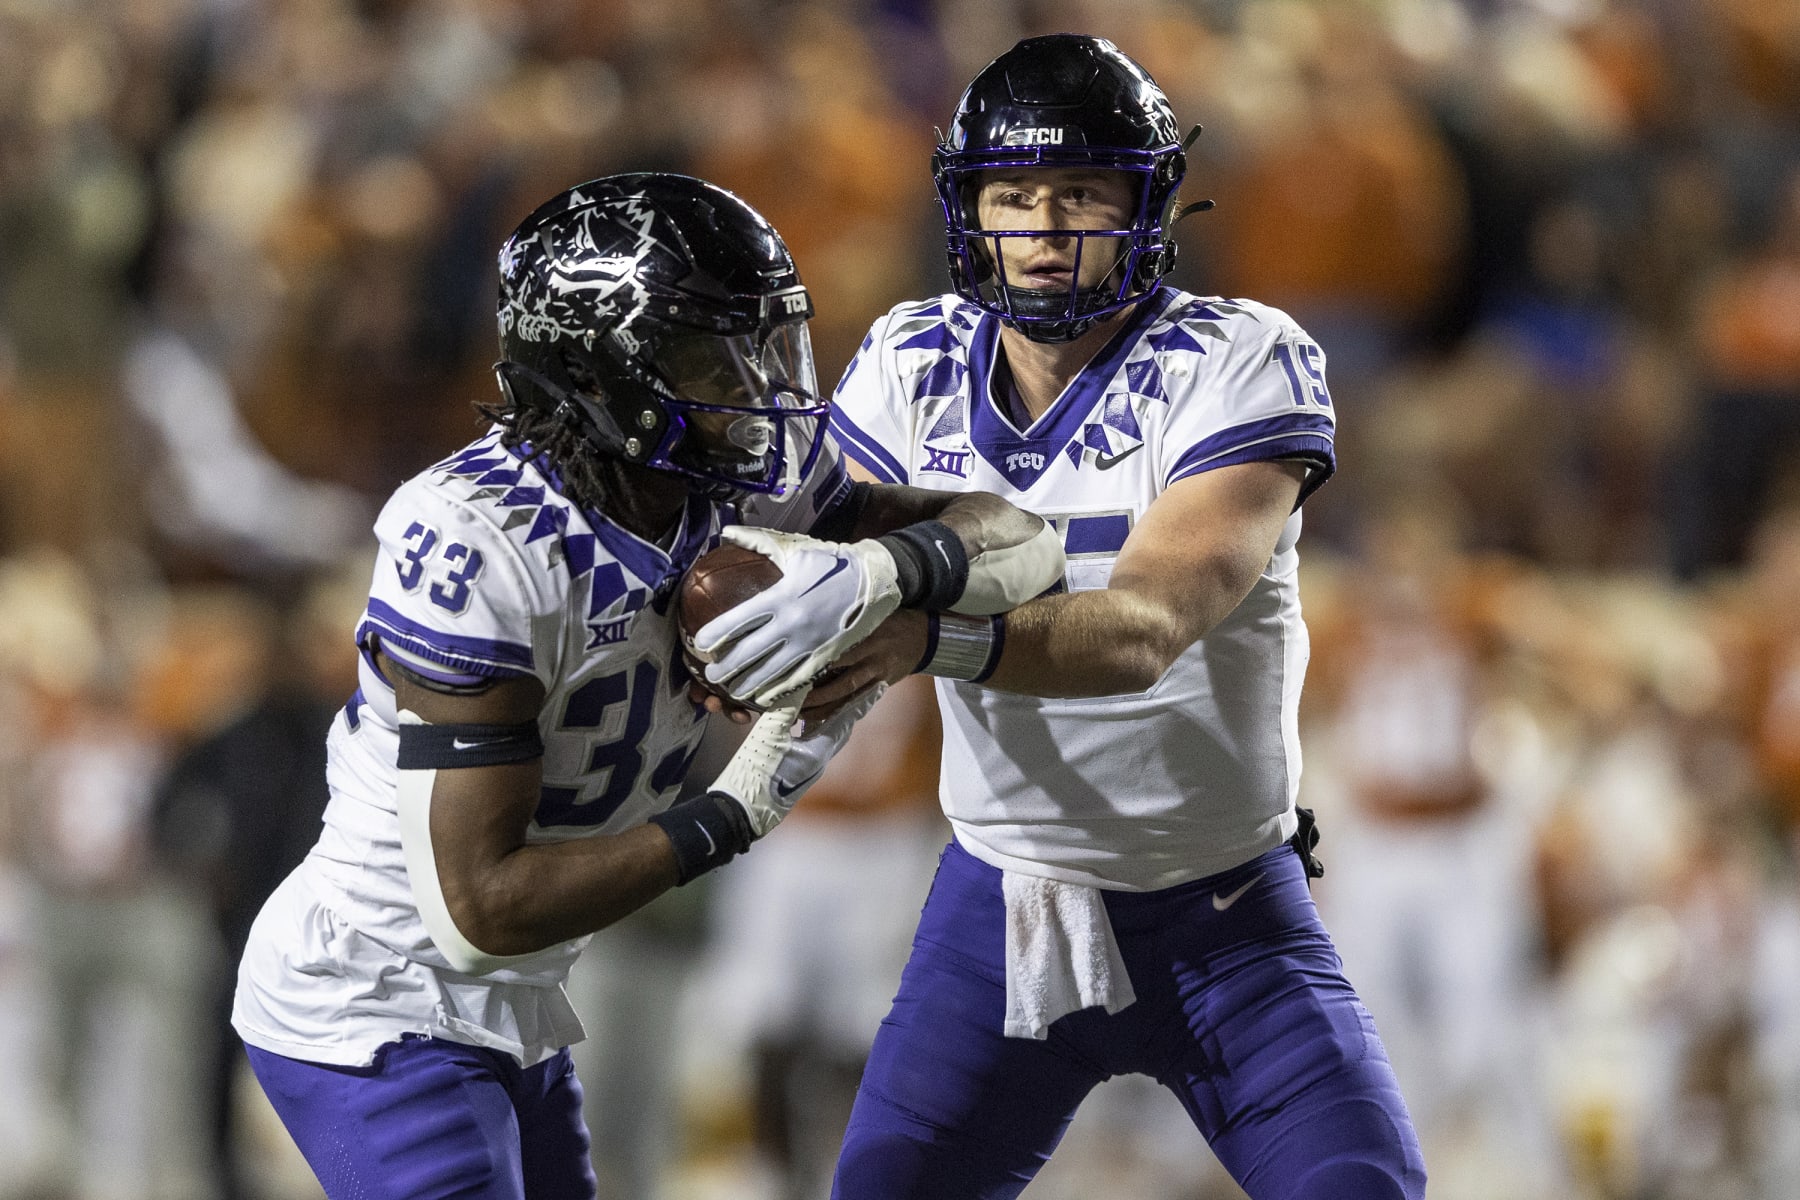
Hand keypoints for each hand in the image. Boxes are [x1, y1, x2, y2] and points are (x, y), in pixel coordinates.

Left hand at [693, 526, 901, 708]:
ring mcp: (809, 642)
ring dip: (748, 684)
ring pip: (771, 671)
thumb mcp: (793, 548)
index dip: (715, 634)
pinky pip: (798, 679)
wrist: (874, 578)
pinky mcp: (825, 655)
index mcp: (780, 595)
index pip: (738, 620)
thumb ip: (757, 541)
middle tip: (712, 676)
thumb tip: (726, 532)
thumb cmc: (830, 562)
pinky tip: (764, 697)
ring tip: (732, 690)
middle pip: (749, 652)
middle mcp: (791, 622)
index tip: (700, 643)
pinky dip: (778, 690)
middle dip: (726, 668)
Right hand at [708, 682, 885, 836]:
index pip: (846, 720)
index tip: (880, 685)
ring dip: (833, 715)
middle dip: (853, 707)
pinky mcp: (793, 771)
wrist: (740, 812)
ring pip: (826, 736)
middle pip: (842, 728)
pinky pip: (811, 742)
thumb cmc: (755, 775)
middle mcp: (818, 761)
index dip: (862, 700)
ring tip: (837, 697)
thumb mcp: (768, 736)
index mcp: (818, 752)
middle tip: (864, 687)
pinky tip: (802, 719)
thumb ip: (786, 707)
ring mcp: (806, 768)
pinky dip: (813, 726)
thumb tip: (802, 679)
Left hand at [798, 609, 929, 722]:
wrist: (924, 637)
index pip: (838, 655)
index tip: (791, 672)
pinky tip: (816, 716)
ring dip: (821, 708)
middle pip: (841, 684)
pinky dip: (835, 711)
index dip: (815, 665)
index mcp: (869, 640)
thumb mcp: (872, 614)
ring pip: (846, 698)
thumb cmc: (892, 621)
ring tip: (797, 713)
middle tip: (789, 700)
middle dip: (815, 695)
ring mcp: (876, 678)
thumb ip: (847, 622)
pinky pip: (854, 702)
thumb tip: (812, 623)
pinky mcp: (879, 688)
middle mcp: (872, 662)